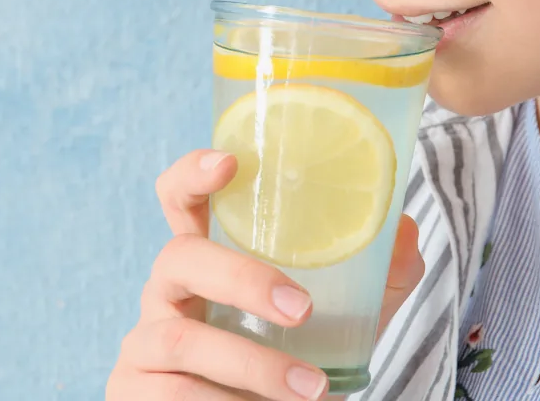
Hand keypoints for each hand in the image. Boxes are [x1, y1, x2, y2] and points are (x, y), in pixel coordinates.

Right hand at [106, 150, 425, 400]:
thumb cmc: (298, 358)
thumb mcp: (346, 317)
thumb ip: (379, 275)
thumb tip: (404, 229)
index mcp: (207, 255)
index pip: (180, 198)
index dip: (192, 172)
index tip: (230, 162)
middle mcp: (168, 289)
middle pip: (178, 257)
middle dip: (241, 279)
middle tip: (302, 308)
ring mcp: (145, 340)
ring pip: (182, 339)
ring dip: (253, 366)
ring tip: (311, 390)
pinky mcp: (135, 390)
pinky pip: (175, 394)